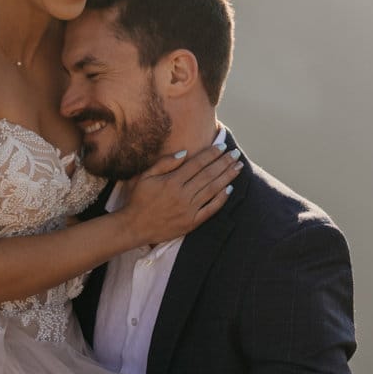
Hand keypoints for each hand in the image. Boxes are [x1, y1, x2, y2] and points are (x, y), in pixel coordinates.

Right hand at [117, 144, 240, 250]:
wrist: (134, 227)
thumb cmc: (138, 200)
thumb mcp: (145, 177)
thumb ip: (165, 163)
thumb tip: (185, 152)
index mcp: (171, 181)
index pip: (197, 164)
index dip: (211, 154)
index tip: (222, 146)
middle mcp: (182, 195)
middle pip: (208, 175)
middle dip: (224, 162)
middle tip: (236, 153)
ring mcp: (188, 209)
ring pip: (213, 190)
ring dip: (227, 177)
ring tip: (238, 167)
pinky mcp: (191, 222)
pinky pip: (211, 209)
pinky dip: (221, 199)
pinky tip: (230, 189)